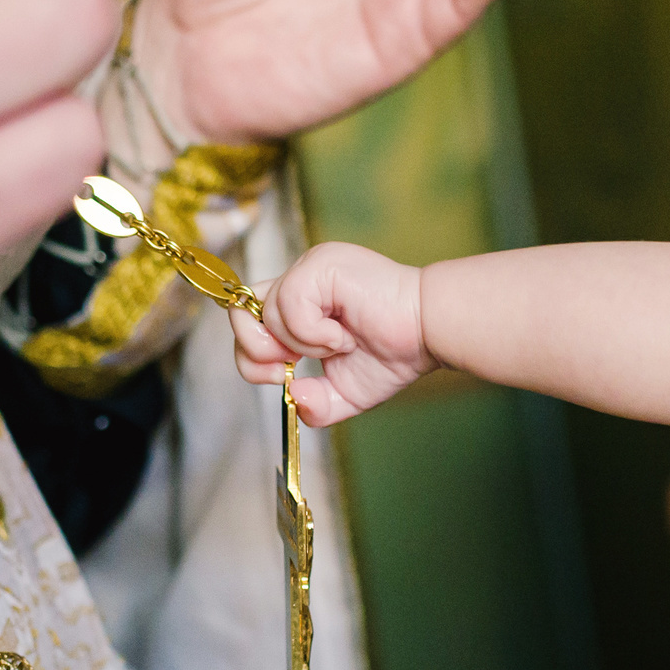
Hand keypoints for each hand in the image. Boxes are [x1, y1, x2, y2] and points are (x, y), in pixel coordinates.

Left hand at [232, 241, 429, 423]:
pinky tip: (343, 335)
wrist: (429, 334)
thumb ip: (313, 405)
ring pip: (266, 312)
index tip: (286, 374)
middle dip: (262, 352)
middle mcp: (301, 277)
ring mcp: (309, 267)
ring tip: (339, 344)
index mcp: (302, 300)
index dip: (254, 355)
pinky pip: (290, 306)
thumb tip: (294, 397)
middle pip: (241, 313)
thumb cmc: (396, 353)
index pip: (248, 321)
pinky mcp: (320, 265)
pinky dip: (313, 334)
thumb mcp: (343, 393)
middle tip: (297, 364)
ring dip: (302, 345)